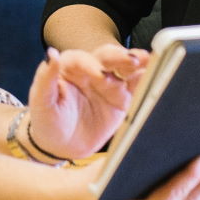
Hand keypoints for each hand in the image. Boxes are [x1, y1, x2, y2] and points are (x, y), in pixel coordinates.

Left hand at [25, 44, 149, 161]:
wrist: (62, 146)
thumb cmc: (48, 121)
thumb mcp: (41, 102)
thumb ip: (45, 78)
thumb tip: (51, 54)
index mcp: (70, 67)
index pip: (82, 59)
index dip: (91, 65)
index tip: (99, 75)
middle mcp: (92, 70)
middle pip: (107, 57)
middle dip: (120, 57)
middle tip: (132, 60)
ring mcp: (109, 83)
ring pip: (125, 68)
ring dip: (137, 63)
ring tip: (149, 61)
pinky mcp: (122, 98)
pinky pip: (136, 86)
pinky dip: (147, 79)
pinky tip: (158, 74)